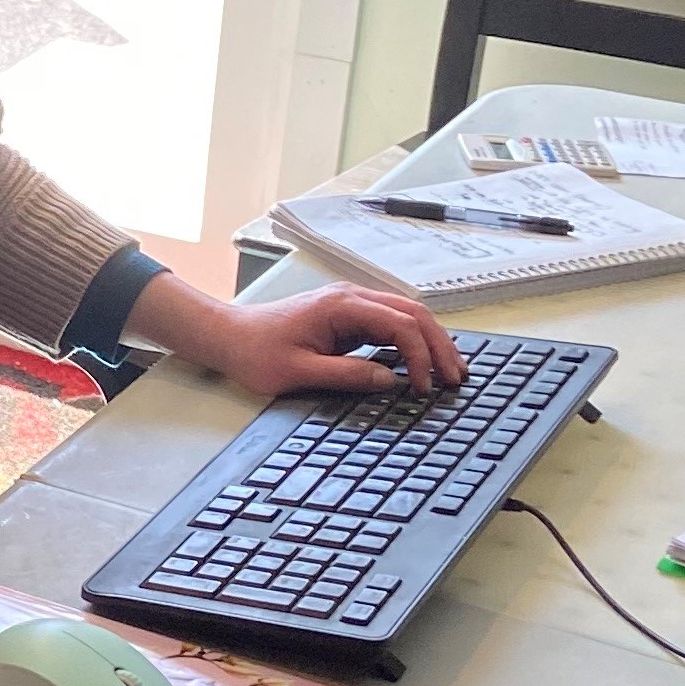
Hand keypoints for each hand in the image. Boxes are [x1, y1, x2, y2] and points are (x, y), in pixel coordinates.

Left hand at [136, 275, 464, 400]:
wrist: (228, 336)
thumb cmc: (255, 352)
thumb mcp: (299, 372)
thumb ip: (346, 376)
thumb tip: (389, 380)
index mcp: (341, 306)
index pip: (399, 325)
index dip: (419, 356)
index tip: (422, 387)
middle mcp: (351, 298)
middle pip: (412, 314)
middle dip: (438, 346)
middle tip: (456, 379)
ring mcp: (351, 304)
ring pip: (406, 316)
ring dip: (430, 342)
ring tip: (450, 372)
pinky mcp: (348, 316)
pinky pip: (391, 323)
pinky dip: (413, 341)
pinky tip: (423, 362)